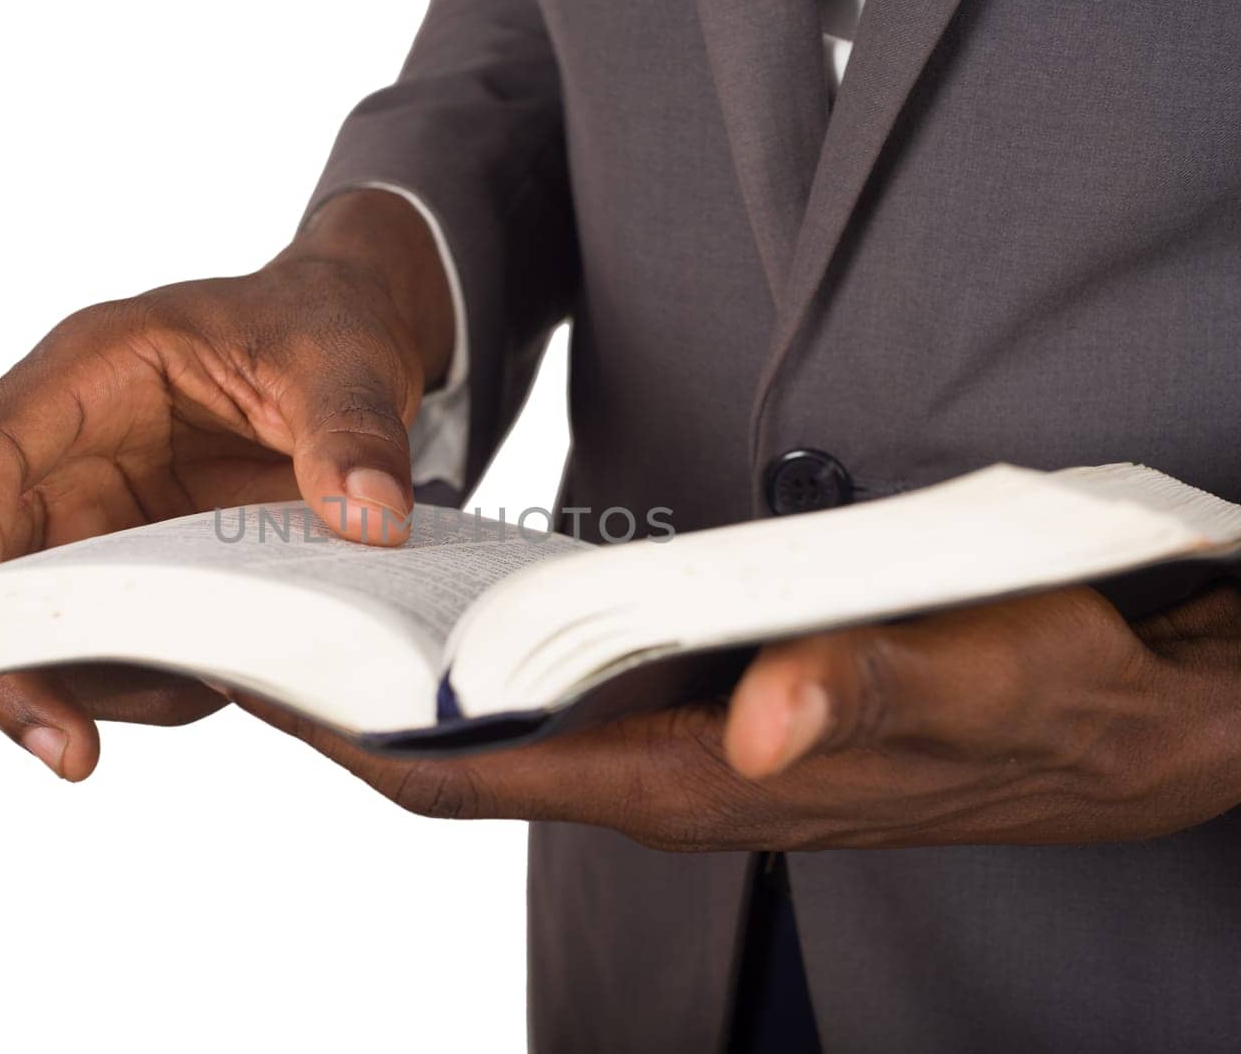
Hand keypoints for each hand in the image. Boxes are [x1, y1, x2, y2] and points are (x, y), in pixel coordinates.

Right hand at [0, 190, 454, 779]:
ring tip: (204, 695)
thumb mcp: (347, 361)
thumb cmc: (323, 329)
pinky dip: (152, 683)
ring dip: (88, 685)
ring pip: (35, 621)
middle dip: (2, 659)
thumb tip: (371, 519)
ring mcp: (92, 518)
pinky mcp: (133, 571)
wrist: (350, 349)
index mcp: (89, 370)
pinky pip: (110, 647)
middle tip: (65, 753)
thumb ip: (353, 429)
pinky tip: (227, 678)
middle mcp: (67, 453)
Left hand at [236, 583, 1240, 849]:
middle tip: (264, 614)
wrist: (1114, 720)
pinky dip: (501, 659)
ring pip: (511, 729)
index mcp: (697, 781)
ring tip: (335, 596)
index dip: (357, 736)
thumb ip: (865, 689)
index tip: (263, 678)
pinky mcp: (715, 715)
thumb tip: (760, 718)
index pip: (480, 777)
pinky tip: (471, 602)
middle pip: (465, 758)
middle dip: (356, 702)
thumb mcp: (972, 677)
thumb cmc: (1046, 699)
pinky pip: (570, 698)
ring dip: (419, 678)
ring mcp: (687, 751)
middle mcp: (671, 777)